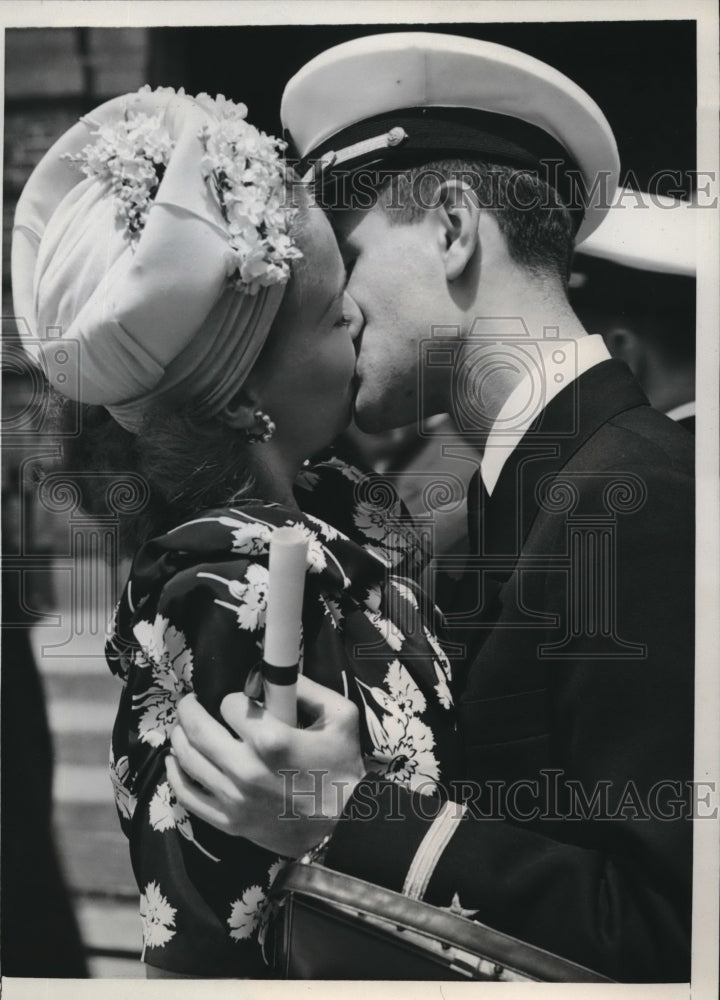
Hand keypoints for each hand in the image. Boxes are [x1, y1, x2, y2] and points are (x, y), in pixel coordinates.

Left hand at [166, 675, 364, 856]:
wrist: (347, 826)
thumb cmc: (343, 767)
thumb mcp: (340, 715)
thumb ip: (306, 687)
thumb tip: (270, 673)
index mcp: (271, 739)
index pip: (230, 704)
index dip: (234, 698)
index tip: (241, 702)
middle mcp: (245, 768)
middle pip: (197, 729)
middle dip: (189, 709)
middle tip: (190, 701)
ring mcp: (233, 798)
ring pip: (187, 759)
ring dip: (179, 736)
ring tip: (183, 727)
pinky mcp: (229, 822)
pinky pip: (188, 795)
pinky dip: (175, 775)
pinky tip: (175, 761)